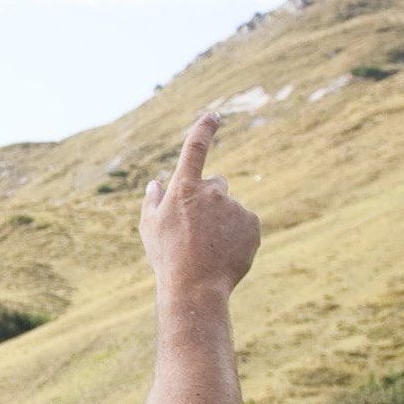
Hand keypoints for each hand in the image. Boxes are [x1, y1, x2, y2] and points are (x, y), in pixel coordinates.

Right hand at [141, 112, 262, 300]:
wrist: (196, 287)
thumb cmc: (167, 258)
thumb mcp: (150, 228)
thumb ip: (153, 201)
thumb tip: (156, 183)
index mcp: (184, 188)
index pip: (195, 148)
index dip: (204, 129)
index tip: (214, 116)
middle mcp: (212, 191)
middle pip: (217, 184)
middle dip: (210, 198)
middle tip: (198, 228)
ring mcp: (235, 206)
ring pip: (230, 208)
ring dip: (223, 221)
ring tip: (209, 248)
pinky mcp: (253, 222)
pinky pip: (245, 223)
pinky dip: (237, 234)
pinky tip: (224, 252)